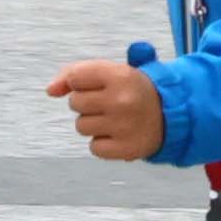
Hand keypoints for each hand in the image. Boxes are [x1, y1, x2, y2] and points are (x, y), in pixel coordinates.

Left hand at [49, 57, 164, 160]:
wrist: (171, 114)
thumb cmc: (131, 90)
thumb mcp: (110, 71)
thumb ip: (75, 73)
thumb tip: (49, 90)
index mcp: (120, 75)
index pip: (75, 77)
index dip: (82, 82)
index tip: (98, 85)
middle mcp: (121, 100)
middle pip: (75, 103)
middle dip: (86, 103)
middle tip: (108, 103)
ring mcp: (124, 126)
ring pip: (81, 126)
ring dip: (93, 124)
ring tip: (114, 119)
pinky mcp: (126, 149)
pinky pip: (94, 148)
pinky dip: (103, 143)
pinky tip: (118, 135)